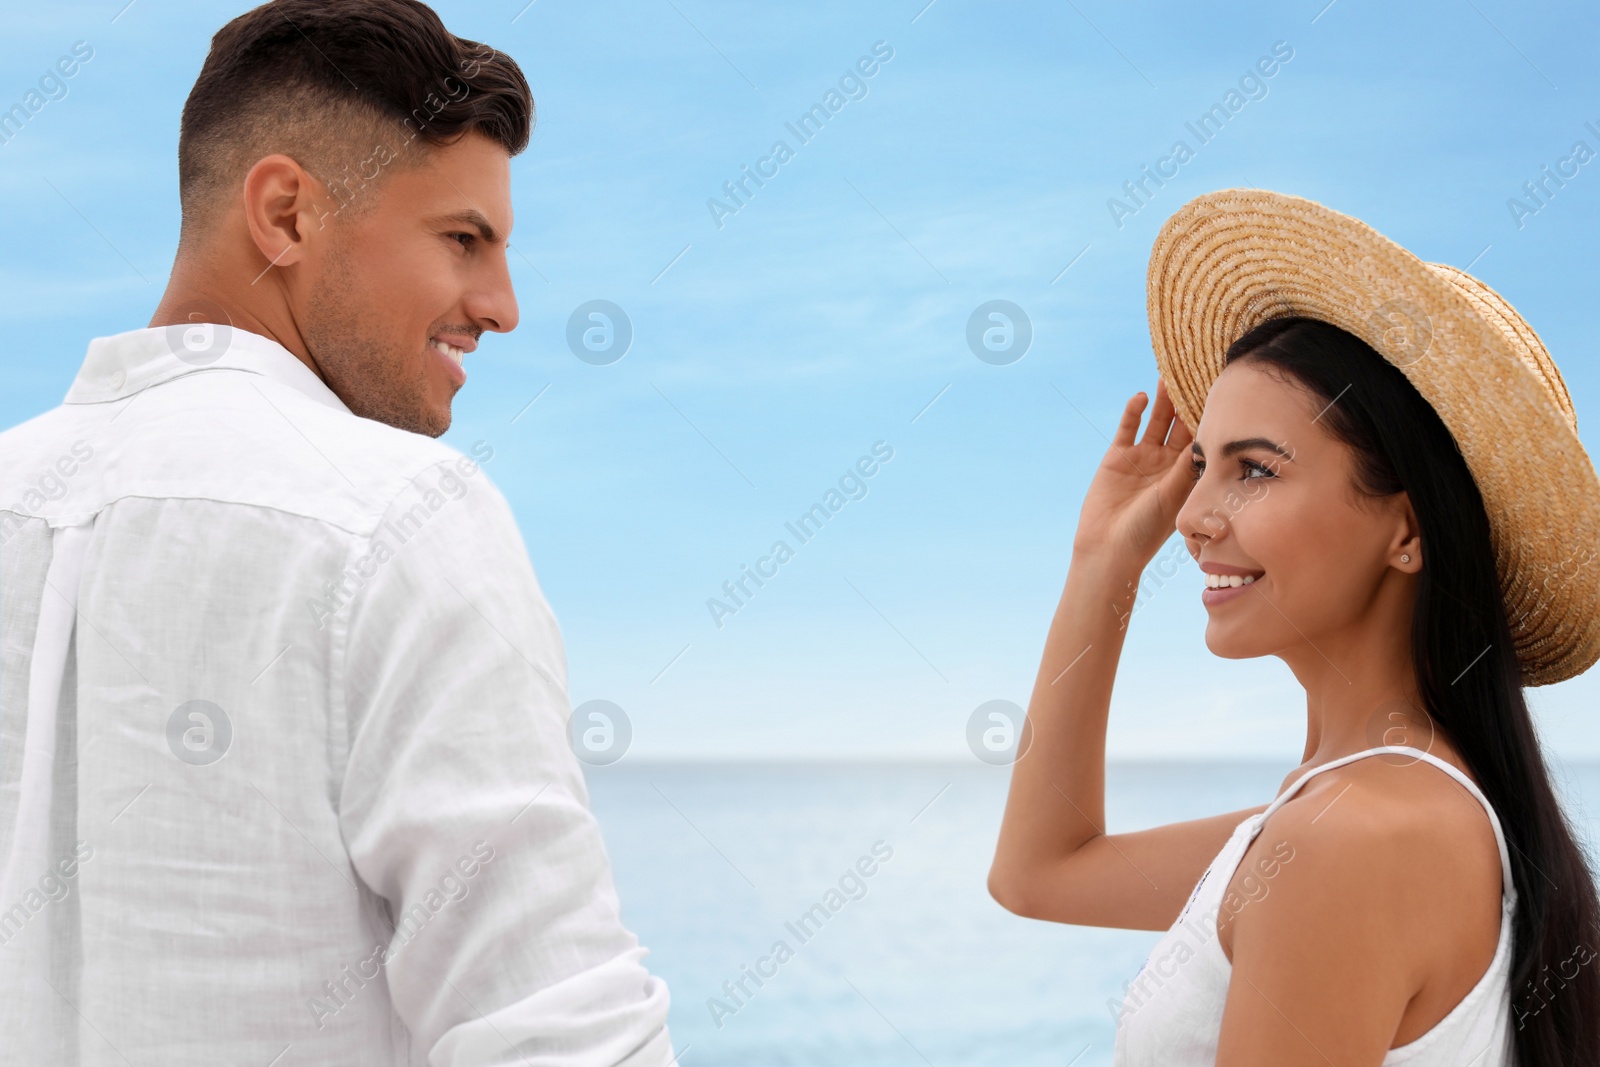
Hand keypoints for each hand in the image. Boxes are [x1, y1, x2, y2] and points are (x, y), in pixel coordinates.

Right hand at [1071, 378, 1195, 570]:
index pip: (1201, 438)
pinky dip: (1133, 412)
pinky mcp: (1117, 456)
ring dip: (1162, 400)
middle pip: (1179, 424)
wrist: (1109, 547)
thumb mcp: (1173, 497)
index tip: (1219, 393)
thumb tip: (1204, 438)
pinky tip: (1141, 396)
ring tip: (1169, 376)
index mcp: (1186, 474)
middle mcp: (1166, 462)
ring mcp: (1142, 457)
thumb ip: (1186, 468)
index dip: (1209, 416)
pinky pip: (1128, 427)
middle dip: (1187, 401)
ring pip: (1156, 421)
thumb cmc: (1147, 530)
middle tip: (1195, 374)